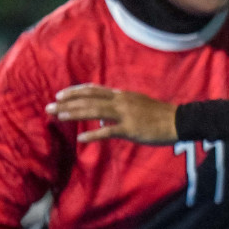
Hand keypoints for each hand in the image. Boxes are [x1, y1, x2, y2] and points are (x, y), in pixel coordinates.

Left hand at [48, 85, 177, 144]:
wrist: (179, 120)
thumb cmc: (160, 115)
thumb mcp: (139, 104)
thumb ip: (120, 108)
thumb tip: (102, 118)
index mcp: (122, 95)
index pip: (94, 90)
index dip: (75, 92)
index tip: (60, 95)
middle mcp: (121, 101)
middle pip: (89, 99)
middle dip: (67, 103)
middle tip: (49, 107)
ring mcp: (125, 114)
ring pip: (94, 111)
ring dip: (74, 114)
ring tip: (58, 117)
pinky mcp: (131, 128)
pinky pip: (109, 131)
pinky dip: (94, 134)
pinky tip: (81, 138)